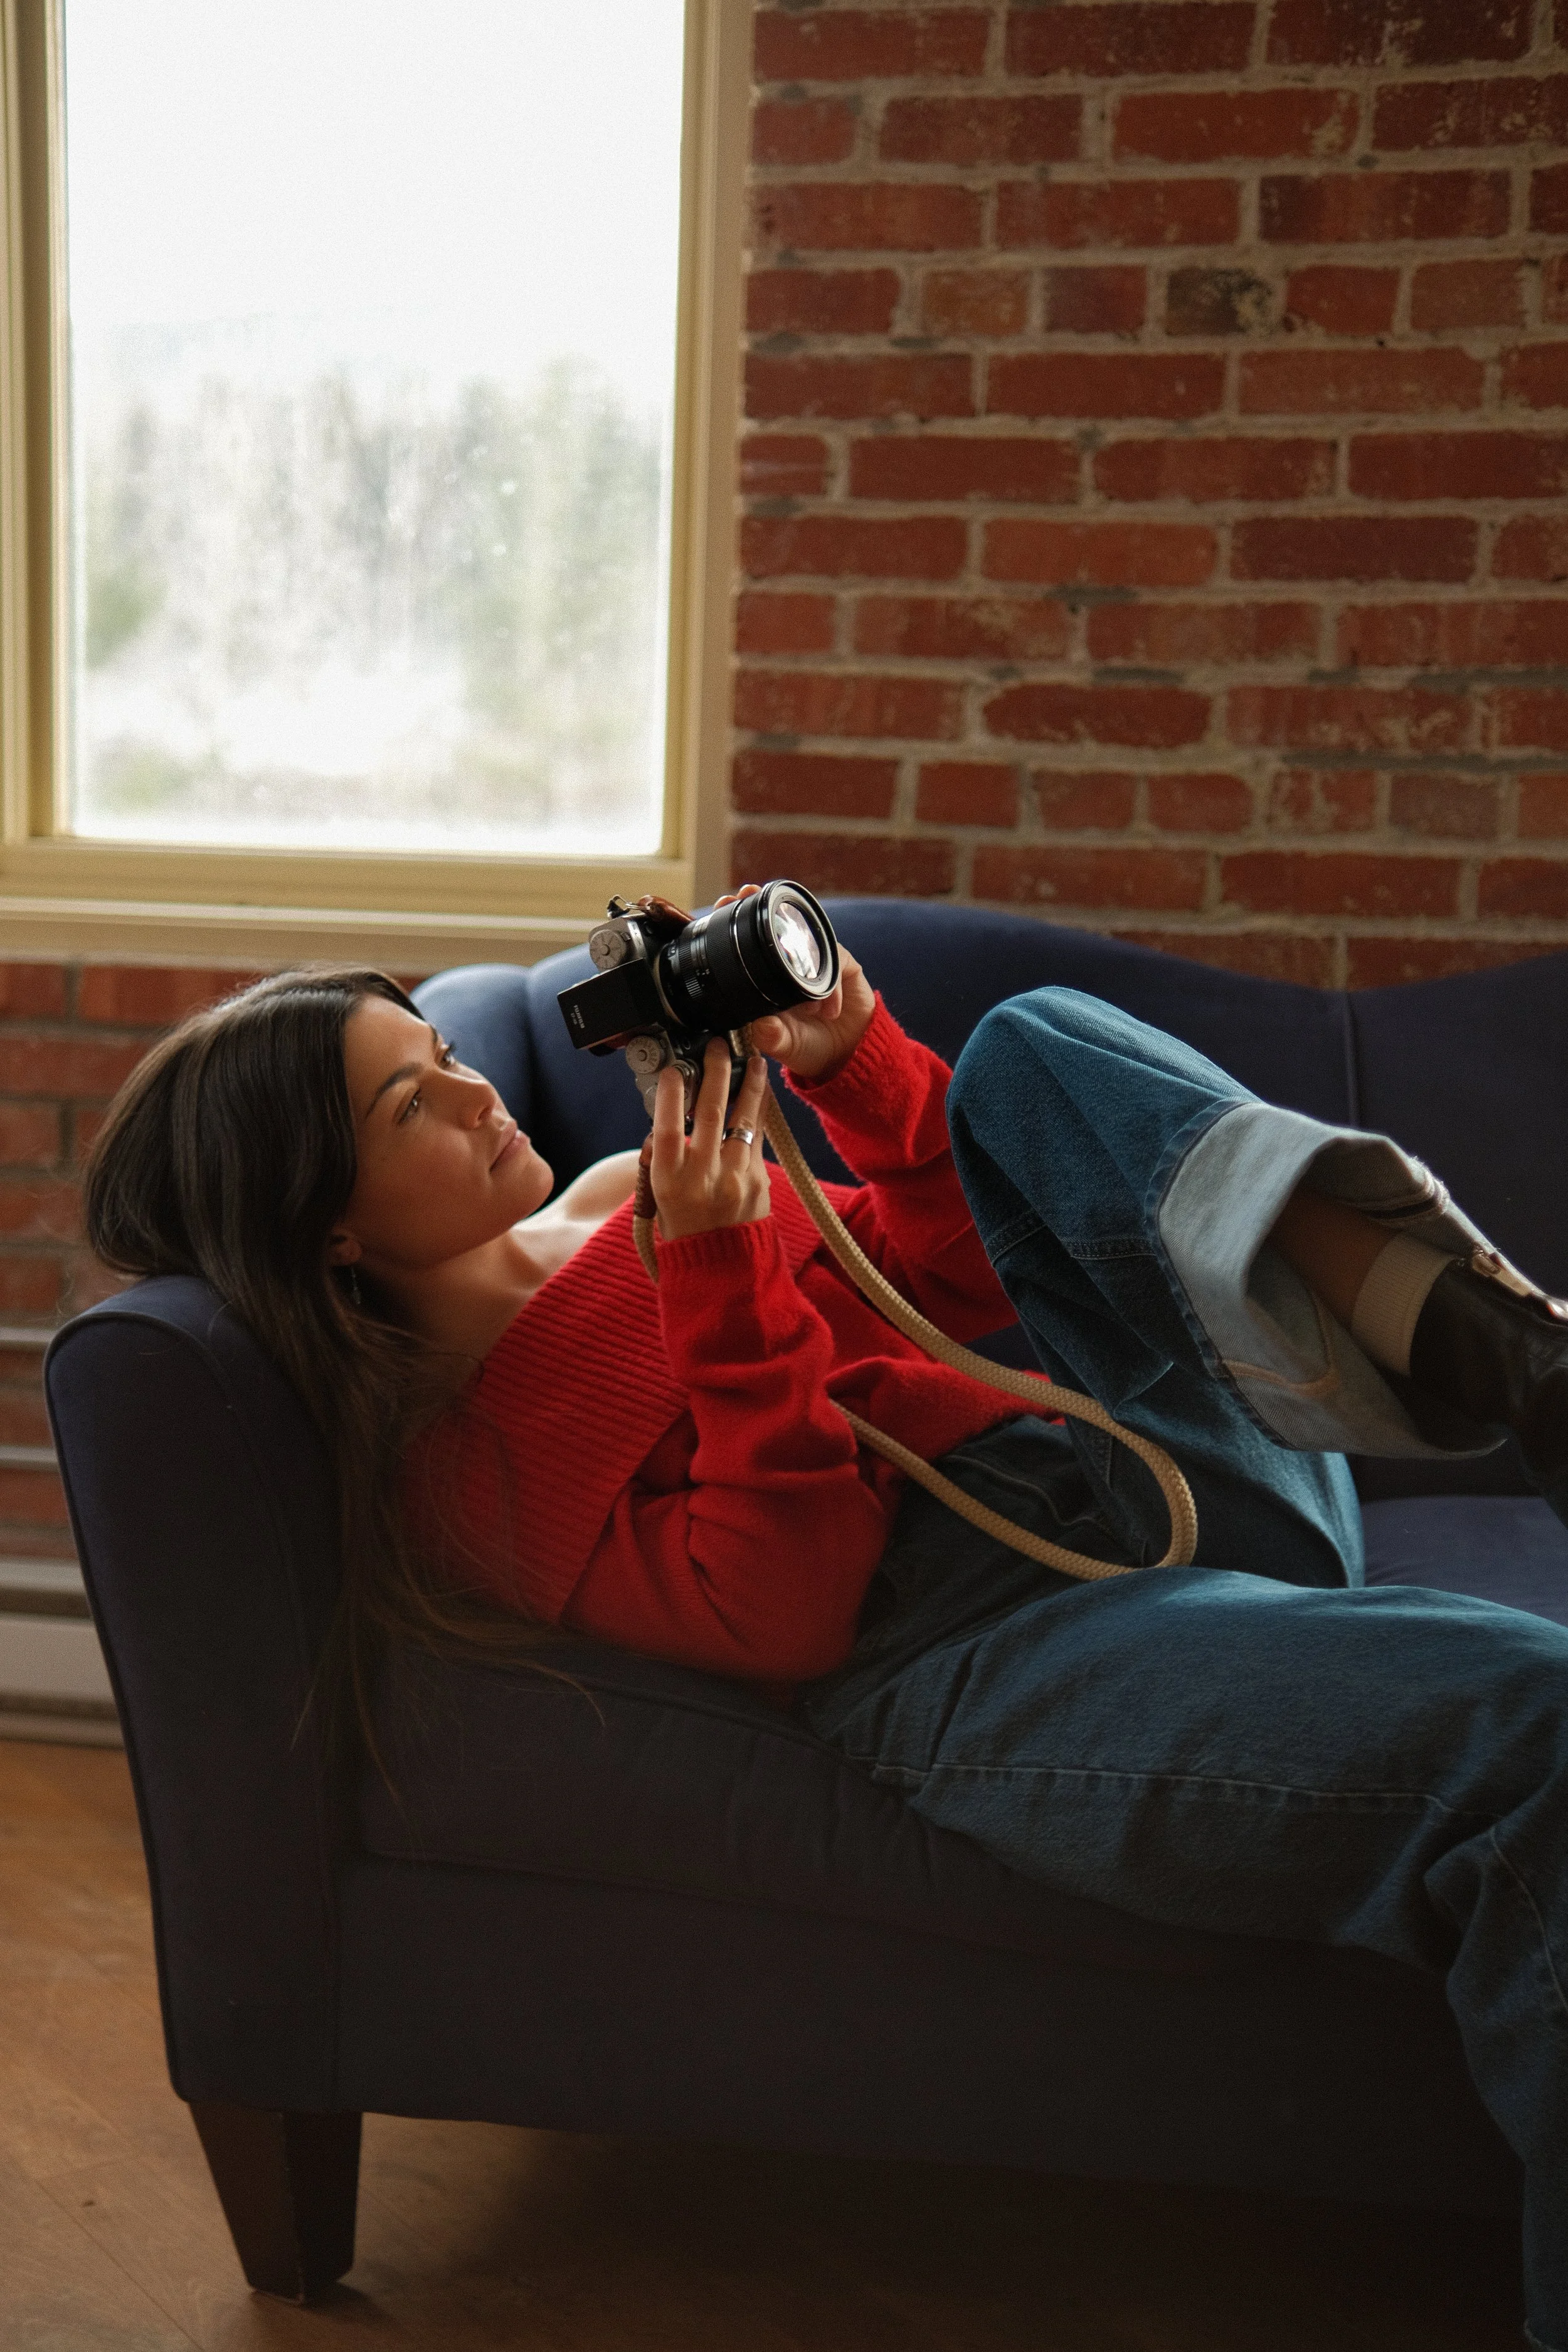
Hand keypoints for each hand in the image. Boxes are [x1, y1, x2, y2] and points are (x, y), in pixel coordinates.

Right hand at [646, 1038, 770, 1242]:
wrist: (722, 1266)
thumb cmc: (684, 1226)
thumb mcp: (660, 1195)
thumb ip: (663, 1157)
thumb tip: (670, 1116)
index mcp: (670, 1181)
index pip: (667, 1129)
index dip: (670, 1096)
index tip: (674, 1069)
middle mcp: (703, 1177)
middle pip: (710, 1112)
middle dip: (716, 1071)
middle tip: (719, 1044)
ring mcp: (736, 1177)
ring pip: (743, 1118)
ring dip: (749, 1084)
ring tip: (754, 1058)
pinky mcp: (760, 1180)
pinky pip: (757, 1136)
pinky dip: (757, 1110)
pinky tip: (759, 1092)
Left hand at [717, 884, 875, 1082]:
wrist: (845, 1056)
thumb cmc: (808, 1046)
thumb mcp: (786, 1046)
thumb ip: (773, 1038)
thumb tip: (761, 1027)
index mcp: (767, 977)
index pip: (748, 941)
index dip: (735, 919)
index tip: (722, 903)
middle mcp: (790, 963)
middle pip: (775, 924)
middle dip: (760, 904)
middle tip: (746, 892)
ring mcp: (817, 961)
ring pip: (808, 936)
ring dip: (798, 934)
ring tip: (791, 950)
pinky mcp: (844, 967)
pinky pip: (837, 963)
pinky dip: (830, 987)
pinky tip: (825, 1009)